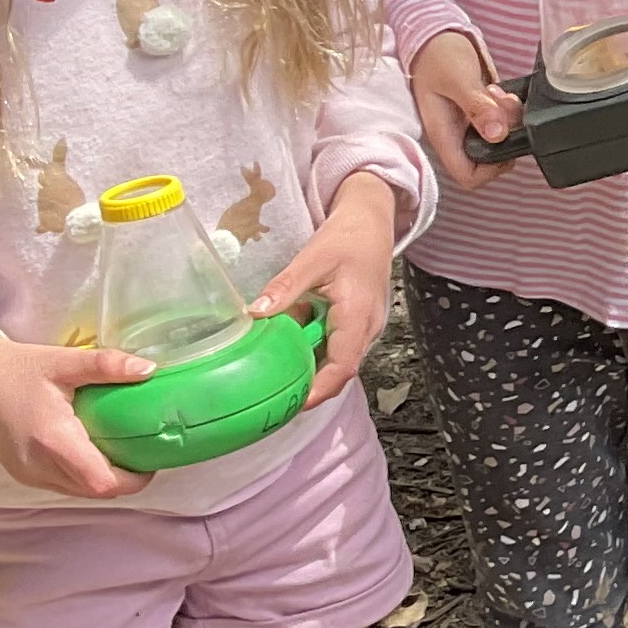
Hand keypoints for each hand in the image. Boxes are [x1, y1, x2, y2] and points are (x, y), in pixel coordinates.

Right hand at [0, 328, 150, 500]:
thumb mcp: (63, 360)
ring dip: (103, 478)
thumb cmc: (15, 367)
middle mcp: (39, 466)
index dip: (134, 478)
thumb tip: (150, 370)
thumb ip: (106, 365)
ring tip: (123, 447)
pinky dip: (82, 474)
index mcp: (53, 440)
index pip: (101, 482)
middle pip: (94, 491)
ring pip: (78, 491)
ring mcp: (27, 474)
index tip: (152, 456)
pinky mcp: (21, 473)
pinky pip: (61, 484)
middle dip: (124, 479)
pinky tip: (94, 448)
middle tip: (143, 449)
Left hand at [248, 171, 397, 407]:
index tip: (291, 404)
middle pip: (338, 370)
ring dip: (309, 364)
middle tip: (272, 394)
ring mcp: (365, 328)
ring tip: (275, 369)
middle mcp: (367, 329)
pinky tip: (291, 340)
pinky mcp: (359, 324)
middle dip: (308, 385)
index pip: (341, 367)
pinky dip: (313, 348)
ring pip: (336, 359)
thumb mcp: (313, 258)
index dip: (318, 391)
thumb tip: (254, 314)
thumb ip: (285, 287)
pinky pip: (336, 346)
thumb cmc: (349, 238)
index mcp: (359, 316)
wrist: (372, 222)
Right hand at [408, 28, 520, 187]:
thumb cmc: (438, 55)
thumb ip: (477, 107)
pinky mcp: (480, 112)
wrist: (435, 36)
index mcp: (444, 135)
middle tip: (501, 108)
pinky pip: (503, 121)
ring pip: (500, 139)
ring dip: (509, 119)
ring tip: (497, 94)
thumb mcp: (457, 79)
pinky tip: (498, 91)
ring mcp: (469, 125)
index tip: (504, 142)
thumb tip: (497, 135)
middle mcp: (457, 135)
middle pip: (489, 160)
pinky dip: (508, 108)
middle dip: (506, 136)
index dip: (491, 170)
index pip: (468, 176)